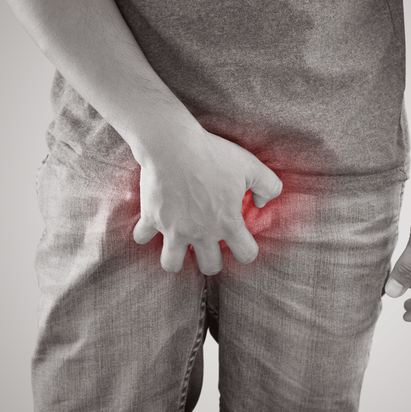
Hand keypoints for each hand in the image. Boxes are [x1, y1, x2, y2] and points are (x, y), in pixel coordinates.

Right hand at [132, 124, 282, 274]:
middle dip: (212, 259)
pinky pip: (142, 238)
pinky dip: (145, 234)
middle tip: (209, 244)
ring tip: (179, 246)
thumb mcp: (251, 166)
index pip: (247, 255)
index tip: (241, 239)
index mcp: (228, 224)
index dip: (248, 249)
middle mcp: (201, 233)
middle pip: (210, 267)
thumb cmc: (213, 154)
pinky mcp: (152, 219)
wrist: (173, 144)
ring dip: (176, 259)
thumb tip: (262, 203)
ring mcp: (174, 229)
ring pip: (172, 265)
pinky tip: (153, 223)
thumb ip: (268, 186)